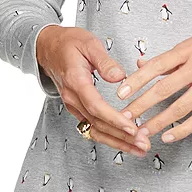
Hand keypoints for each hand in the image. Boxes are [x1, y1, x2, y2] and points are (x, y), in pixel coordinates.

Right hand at [36, 25, 149, 156]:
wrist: (48, 47)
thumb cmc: (68, 43)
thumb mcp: (89, 43)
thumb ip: (104, 61)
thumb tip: (119, 76)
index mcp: (76, 82)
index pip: (96, 106)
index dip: (115, 119)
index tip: (132, 127)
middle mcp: (73, 98)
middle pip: (98, 124)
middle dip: (122, 137)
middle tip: (143, 143)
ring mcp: (74, 105)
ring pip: (95, 130)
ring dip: (117, 142)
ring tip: (138, 148)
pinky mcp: (77, 108)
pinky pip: (93, 127)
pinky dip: (109, 136)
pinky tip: (124, 142)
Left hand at [113, 25, 191, 144]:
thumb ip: (168, 58)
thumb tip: (140, 64)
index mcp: (188, 50)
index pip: (156, 66)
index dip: (136, 81)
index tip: (120, 93)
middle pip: (164, 89)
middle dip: (142, 105)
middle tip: (125, 117)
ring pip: (180, 107)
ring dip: (158, 121)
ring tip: (142, 132)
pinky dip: (182, 129)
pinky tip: (167, 136)